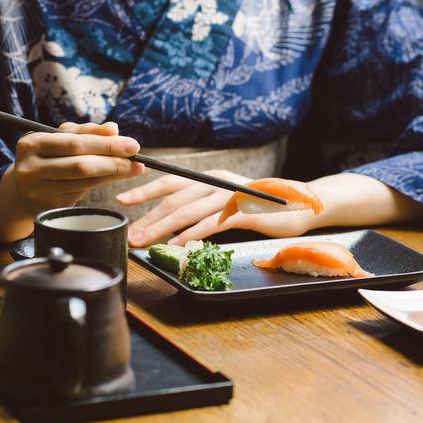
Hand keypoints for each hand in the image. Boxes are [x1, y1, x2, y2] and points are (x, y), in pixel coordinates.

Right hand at [12, 121, 145, 214]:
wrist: (23, 189)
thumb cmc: (48, 155)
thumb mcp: (60, 137)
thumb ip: (87, 132)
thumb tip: (113, 129)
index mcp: (31, 144)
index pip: (75, 143)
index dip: (107, 145)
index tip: (132, 145)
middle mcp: (30, 169)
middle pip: (82, 165)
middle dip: (114, 161)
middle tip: (138, 159)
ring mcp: (39, 191)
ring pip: (85, 182)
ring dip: (114, 174)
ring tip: (134, 168)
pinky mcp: (49, 208)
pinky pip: (83, 193)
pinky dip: (103, 184)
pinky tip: (116, 177)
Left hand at [117, 170, 320, 247]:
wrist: (300, 205)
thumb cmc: (259, 207)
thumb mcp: (226, 204)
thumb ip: (203, 207)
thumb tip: (170, 222)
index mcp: (209, 178)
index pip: (171, 181)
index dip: (145, 190)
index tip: (123, 201)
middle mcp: (216, 182)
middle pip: (174, 198)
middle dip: (148, 217)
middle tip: (130, 234)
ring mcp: (230, 195)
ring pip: (189, 210)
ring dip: (163, 227)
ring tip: (145, 242)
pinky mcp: (244, 212)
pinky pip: (212, 222)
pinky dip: (193, 233)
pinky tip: (178, 243)